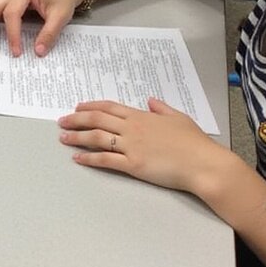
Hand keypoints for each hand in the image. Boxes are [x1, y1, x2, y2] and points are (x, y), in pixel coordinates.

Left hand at [58, 96, 230, 193]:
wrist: (204, 164)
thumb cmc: (195, 143)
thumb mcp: (179, 118)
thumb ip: (162, 109)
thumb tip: (151, 101)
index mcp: (142, 116)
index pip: (110, 107)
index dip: (91, 106)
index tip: (77, 107)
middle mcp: (133, 129)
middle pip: (97, 120)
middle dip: (76, 119)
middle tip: (61, 120)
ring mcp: (132, 147)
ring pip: (97, 138)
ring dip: (77, 137)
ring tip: (63, 137)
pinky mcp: (134, 165)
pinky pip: (106, 160)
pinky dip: (89, 158)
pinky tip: (77, 158)